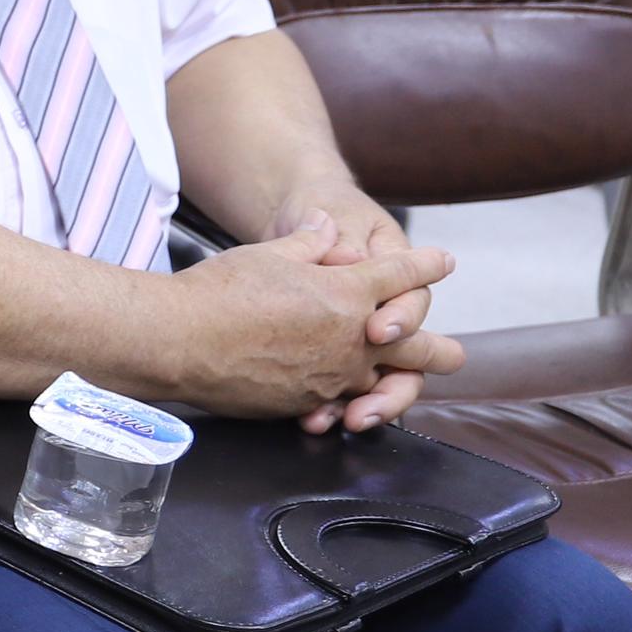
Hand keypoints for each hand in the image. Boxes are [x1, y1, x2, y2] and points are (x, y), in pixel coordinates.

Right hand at [163, 219, 462, 428]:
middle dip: (440, 348)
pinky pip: (340, 403)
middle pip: (422, 348)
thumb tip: (326, 228)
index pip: (404, 274)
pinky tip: (340, 401)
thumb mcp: (267, 254)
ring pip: (386, 385)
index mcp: (349, 293)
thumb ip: (309, 243)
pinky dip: (343, 399)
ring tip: (396, 383)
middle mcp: (353, 339)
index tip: (443, 262)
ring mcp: (334, 376)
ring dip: (392, 382)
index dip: (427, 265)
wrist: (178, 341)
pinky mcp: (307, 402)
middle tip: (453, 352)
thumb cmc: (218, 292)